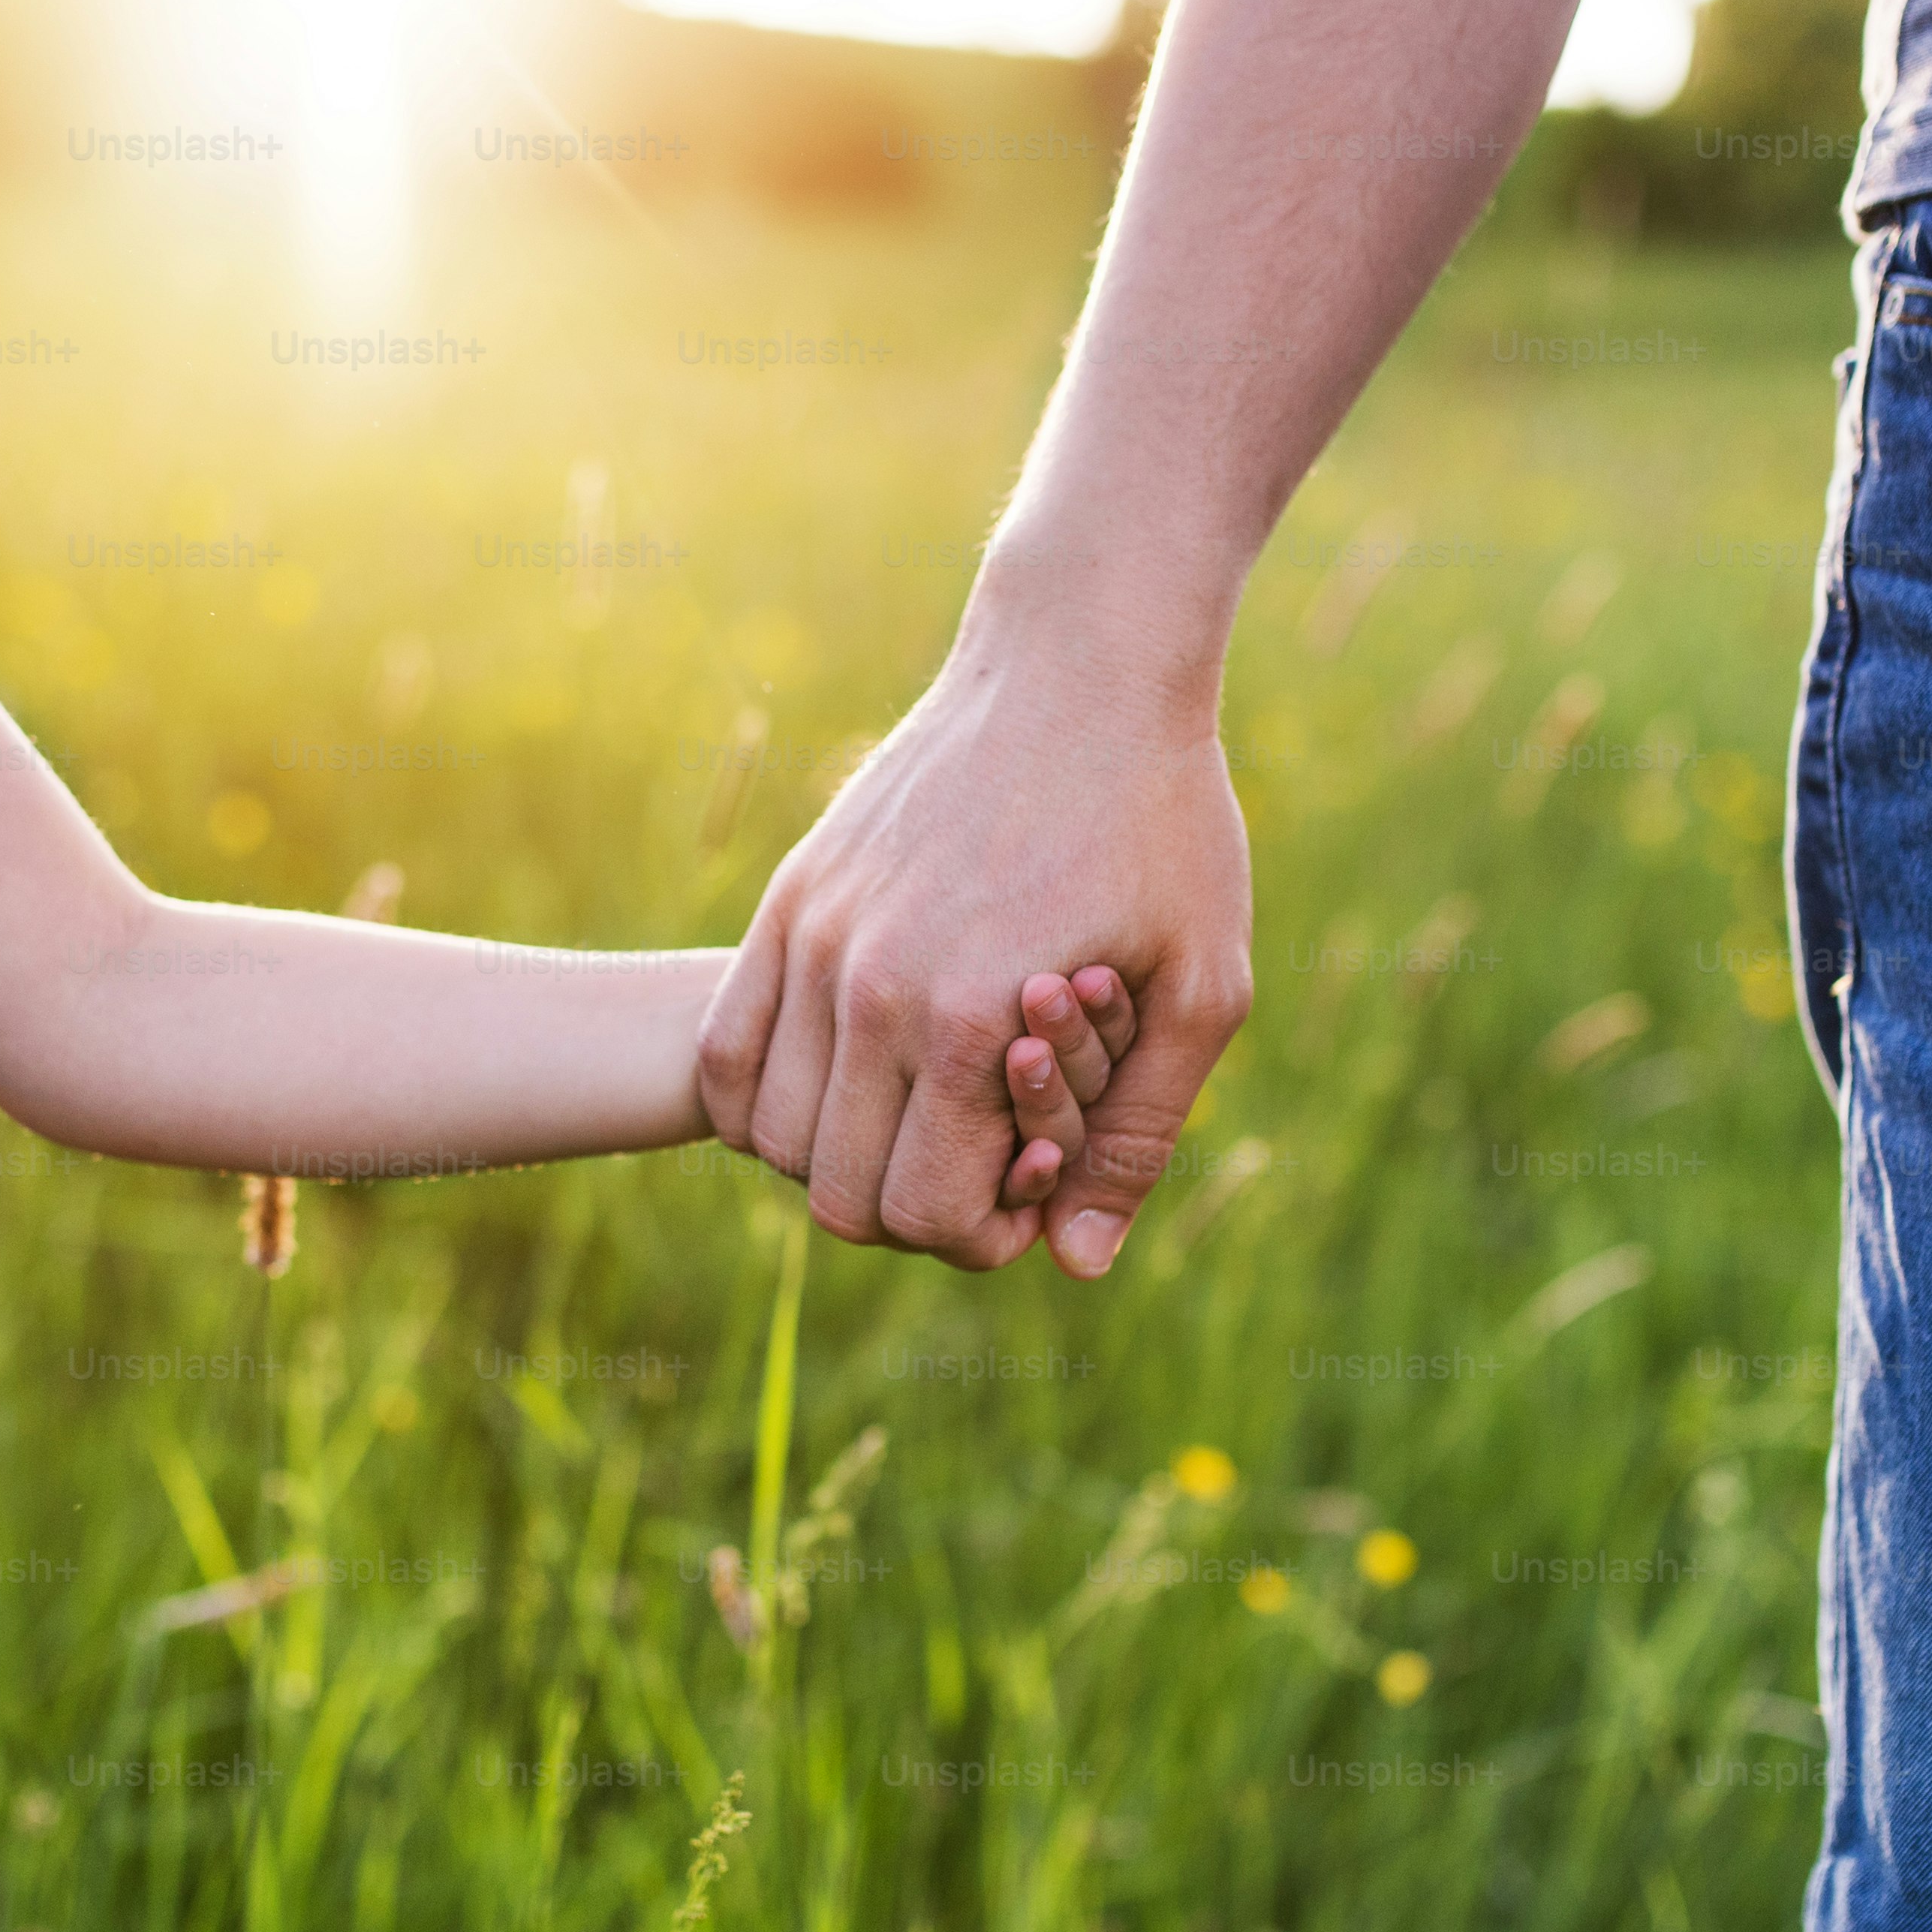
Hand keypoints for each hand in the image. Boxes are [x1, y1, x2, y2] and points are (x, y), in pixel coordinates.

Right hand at [698, 648, 1252, 1273]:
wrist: (1079, 665)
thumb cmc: (1163, 821)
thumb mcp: (1202, 987)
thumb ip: (1139, 1137)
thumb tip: (1078, 1266)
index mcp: (969, 1022)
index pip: (923, 1214)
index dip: (985, 1232)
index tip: (1036, 1181)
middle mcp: (869, 987)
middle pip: (837, 1195)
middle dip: (915, 1207)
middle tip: (983, 1152)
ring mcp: (813, 938)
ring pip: (771, 1135)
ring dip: (842, 1155)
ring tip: (922, 1109)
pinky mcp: (790, 898)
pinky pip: (728, 1053)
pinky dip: (771, 1099)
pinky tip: (847, 1078)